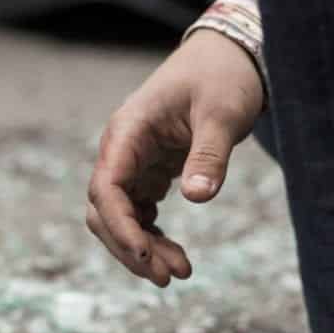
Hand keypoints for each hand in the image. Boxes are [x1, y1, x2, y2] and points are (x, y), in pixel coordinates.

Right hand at [86, 28, 265, 286]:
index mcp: (128, 130)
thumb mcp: (221, 114)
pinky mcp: (150, 169)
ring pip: (118, 215)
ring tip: (180, 272)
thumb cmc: (222, 77)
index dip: (121, 227)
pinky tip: (174, 252)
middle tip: (172, 277)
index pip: (106, 187)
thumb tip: (197, 198)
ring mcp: (134, 159)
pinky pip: (137, 211)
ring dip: (140, 246)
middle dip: (130, 246)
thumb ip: (209, 155)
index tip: (148, 258)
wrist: (229, 55)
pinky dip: (150, 235)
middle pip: (104, 209)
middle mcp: (123, 147)